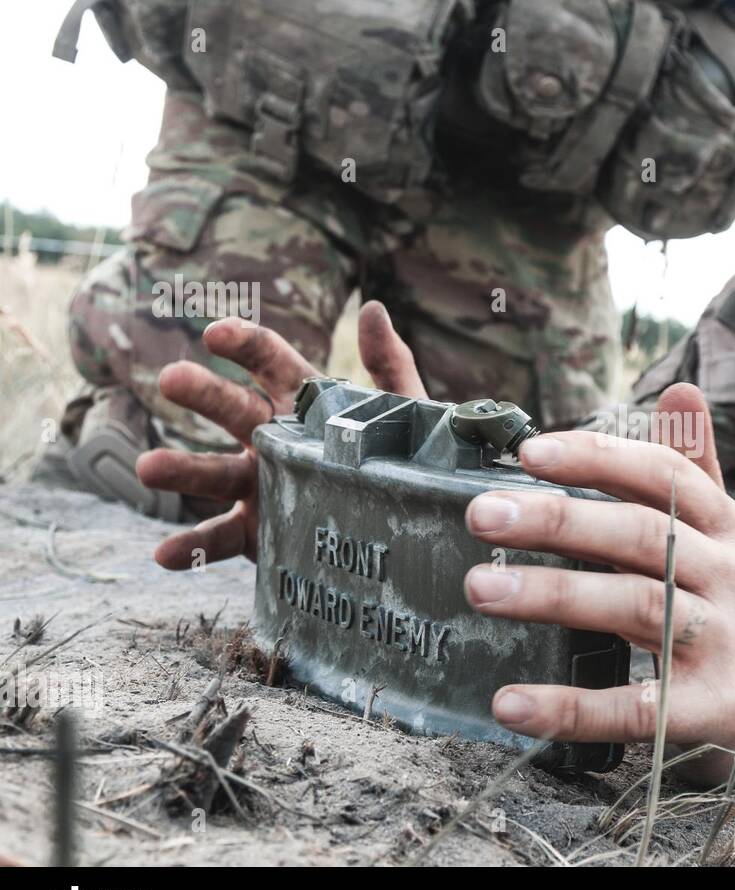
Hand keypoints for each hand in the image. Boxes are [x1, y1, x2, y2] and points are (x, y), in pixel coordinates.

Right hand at [138, 301, 424, 568]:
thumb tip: (371, 309)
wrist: (406, 529)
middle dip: (202, 394)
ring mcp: (259, 484)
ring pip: (215, 473)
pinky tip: (164, 554)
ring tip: (147, 468)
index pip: (271, 362)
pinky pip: (220, 538)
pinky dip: (192, 547)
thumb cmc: (401, 461)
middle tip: (171, 379)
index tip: (217, 332)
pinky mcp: (257, 531)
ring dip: (180, 470)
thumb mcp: (406, 414)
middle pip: (233, 409)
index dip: (245, 344)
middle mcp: (273, 439)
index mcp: (305, 402)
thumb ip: (391, 366)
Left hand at [464, 384, 734, 787]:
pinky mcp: (712, 709)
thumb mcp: (723, 536)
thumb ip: (693, 469)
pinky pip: (636, 706)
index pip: (664, 475)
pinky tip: (511, 703)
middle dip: (559, 521)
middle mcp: (733, 577)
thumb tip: (680, 389)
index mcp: (728, 527)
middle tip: (480, 514)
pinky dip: (571, 705)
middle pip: (643, 535)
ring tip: (480, 588)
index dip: (599, 458)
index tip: (528, 452)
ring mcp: (726, 643)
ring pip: (638, 607)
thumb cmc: (732, 607)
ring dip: (553, 595)